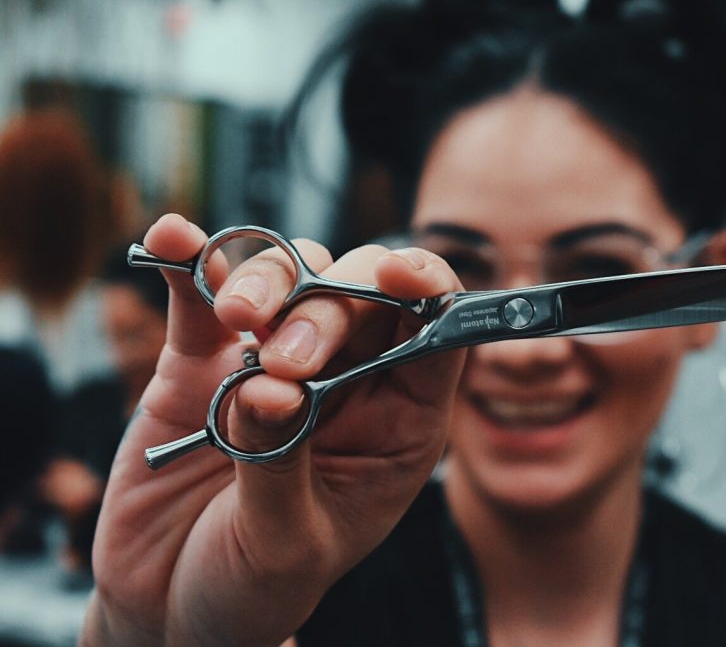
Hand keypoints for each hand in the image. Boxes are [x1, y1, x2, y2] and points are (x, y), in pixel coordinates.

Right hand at [82, 214, 465, 645]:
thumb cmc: (255, 585)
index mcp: (399, 423)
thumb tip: (271, 385)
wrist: (169, 603)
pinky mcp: (203, 359)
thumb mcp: (286, 544)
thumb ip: (283, 463)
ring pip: (292, 278)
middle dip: (327, 309)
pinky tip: (172, 240)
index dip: (429, 290)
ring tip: (236, 323)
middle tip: (283, 362)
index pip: (436, 335)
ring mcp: (272, 360)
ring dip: (267, 282)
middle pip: (360, 296)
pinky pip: (201, 294)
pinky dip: (191, 261)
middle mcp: (347, 379)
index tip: (398, 276)